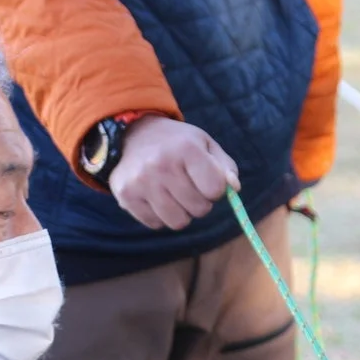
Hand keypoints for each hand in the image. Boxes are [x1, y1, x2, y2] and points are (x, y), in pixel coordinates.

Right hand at [108, 115, 238, 229]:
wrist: (132, 135)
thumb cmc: (176, 144)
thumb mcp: (204, 144)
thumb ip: (225, 167)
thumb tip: (234, 188)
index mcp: (186, 149)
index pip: (215, 190)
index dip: (215, 189)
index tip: (206, 180)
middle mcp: (161, 164)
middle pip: (198, 210)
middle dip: (199, 202)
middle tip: (189, 188)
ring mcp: (141, 181)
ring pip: (177, 222)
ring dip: (181, 213)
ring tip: (174, 194)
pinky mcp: (125, 195)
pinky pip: (155, 224)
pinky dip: (160, 216)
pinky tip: (156, 197)